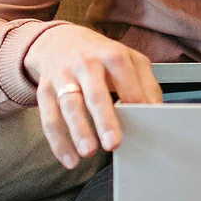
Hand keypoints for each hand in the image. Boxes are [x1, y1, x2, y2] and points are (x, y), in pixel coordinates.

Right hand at [25, 24, 162, 168]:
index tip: (145, 121)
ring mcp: (62, 76)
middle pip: (95, 93)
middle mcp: (84, 64)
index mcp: (110, 54)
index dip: (135, 99)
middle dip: (104, 119)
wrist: (57, 40)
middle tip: (114, 144)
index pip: (125, 78)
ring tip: (89, 152)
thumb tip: (156, 110)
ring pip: (69, 105)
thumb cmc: (99, 55)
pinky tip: (70, 159)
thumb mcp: (127, 57)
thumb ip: (145, 82)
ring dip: (78, 131)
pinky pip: (49, 118)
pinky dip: (58, 142)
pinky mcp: (44, 90)